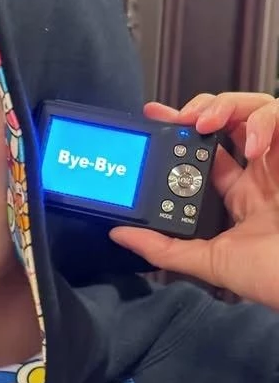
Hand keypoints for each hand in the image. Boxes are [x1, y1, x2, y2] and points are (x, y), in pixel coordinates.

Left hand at [110, 92, 278, 308]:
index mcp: (241, 195)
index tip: (154, 115)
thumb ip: (164, 248)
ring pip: (258, 109)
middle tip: (183, 115)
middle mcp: (263, 173)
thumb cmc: (270, 277)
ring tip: (208, 124)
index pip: (208, 151)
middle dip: (204, 107)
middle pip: (232, 120)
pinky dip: (266, 120)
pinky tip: (253, 145)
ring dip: (229, 106)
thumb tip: (118, 234)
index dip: (182, 130)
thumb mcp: (210, 262)